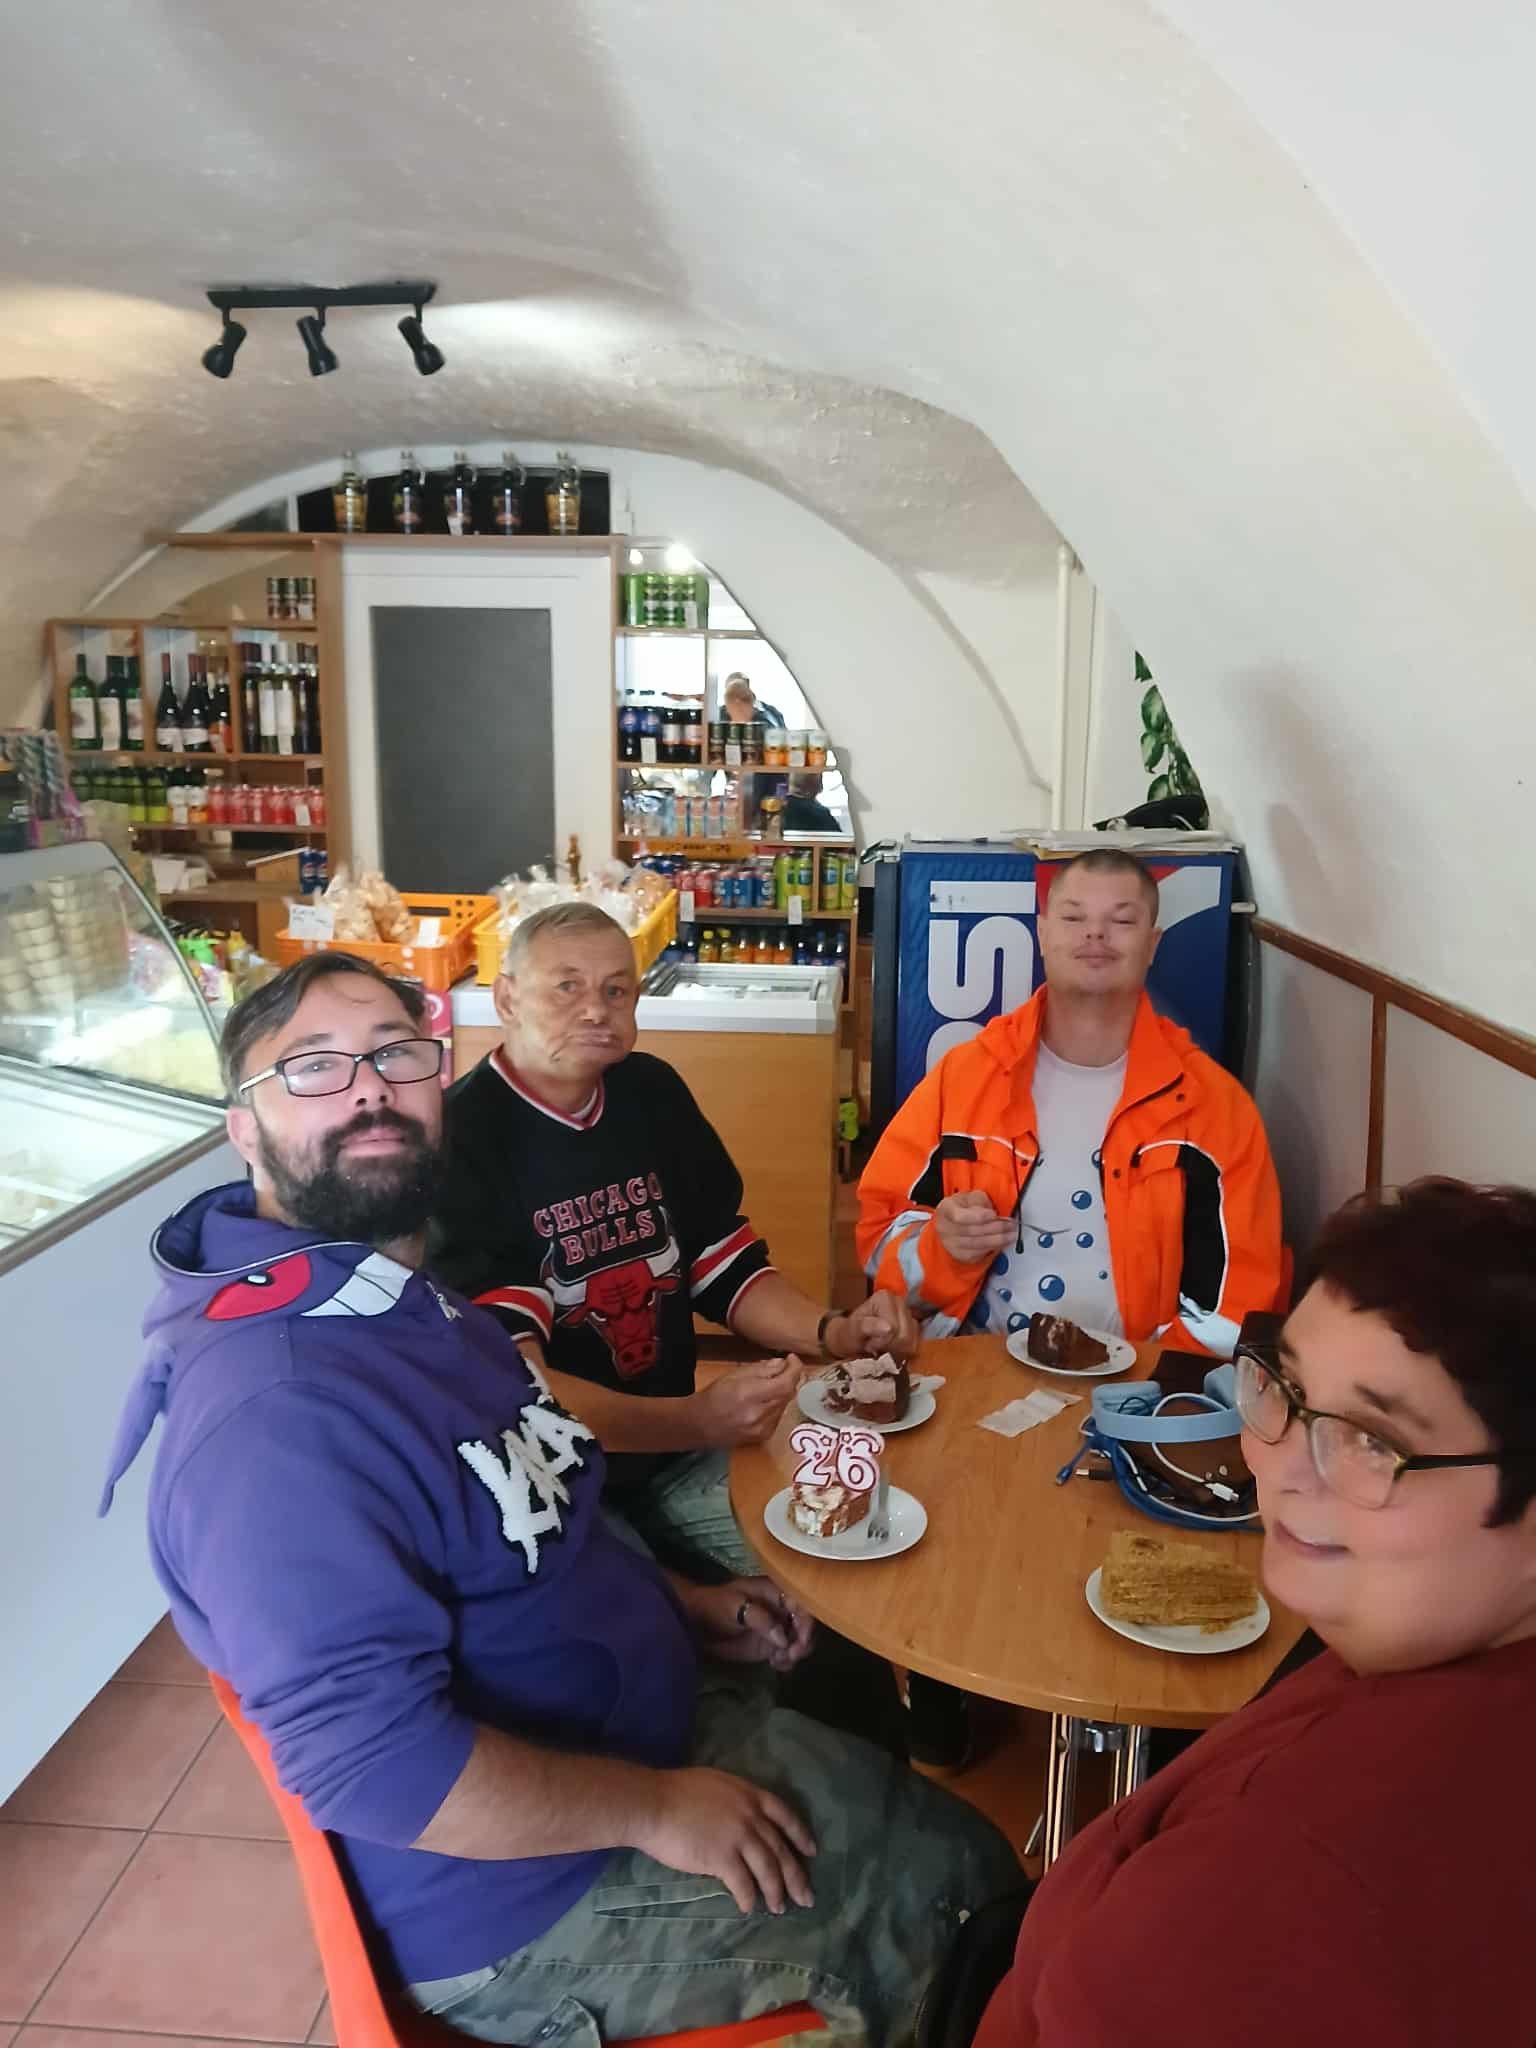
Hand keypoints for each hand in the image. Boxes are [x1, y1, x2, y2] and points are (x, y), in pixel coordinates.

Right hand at [639, 1767, 816, 1914]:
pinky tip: (748, 1909)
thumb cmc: (677, 1792)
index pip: (785, 1816)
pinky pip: (743, 1884)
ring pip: (767, 1870)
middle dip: (796, 1876)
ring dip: (775, 1892)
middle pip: (780, 1849)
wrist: (654, 1803)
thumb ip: (736, 1803)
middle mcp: (750, 1815)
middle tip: (807, 1897)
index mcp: (750, 1794)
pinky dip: (748, 1899)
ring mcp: (738, 1837)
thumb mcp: (717, 1785)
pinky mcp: (723, 1858)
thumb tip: (743, 1822)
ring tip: (779, 1909)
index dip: (800, 1835)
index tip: (811, 1852)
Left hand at [688, 1576, 814, 1672]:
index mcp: (775, 1591)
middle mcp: (781, 1609)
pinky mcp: (770, 1644)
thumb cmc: (715, 1606)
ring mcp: (777, 1627)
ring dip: (795, 1653)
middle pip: (806, 1625)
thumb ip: (760, 1618)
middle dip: (803, 1642)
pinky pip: (788, 1654)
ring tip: (778, 1660)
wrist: (698, 1623)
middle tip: (791, 1655)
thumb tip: (782, 1637)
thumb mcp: (735, 1606)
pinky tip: (774, 1664)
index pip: (802, 1604)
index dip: (807, 1622)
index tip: (801, 1640)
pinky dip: (786, 1661)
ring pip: (800, 1641)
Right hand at [689, 1356, 801, 1447]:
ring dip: (782, 1392)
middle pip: (788, 1394)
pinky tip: (764, 1401)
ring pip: (785, 1405)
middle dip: (789, 1379)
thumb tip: (782, 1363)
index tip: (793, 1359)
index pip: (785, 1383)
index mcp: (749, 1395)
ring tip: (769, 1385)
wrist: (700, 1424)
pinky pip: (778, 1416)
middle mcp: (758, 1414)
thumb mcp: (734, 1374)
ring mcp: (762, 1428)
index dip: (794, 1369)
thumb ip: (761, 1369)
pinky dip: (777, 1405)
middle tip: (784, 1368)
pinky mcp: (763, 1437)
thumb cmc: (715, 1396)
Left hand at [828, 1290, 920, 1361]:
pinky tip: (890, 1350)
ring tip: (881, 1348)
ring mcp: (909, 1314)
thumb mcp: (852, 1331)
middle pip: (905, 1336)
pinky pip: (915, 1347)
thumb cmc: (849, 1334)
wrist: (851, 1340)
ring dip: (895, 1351)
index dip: (881, 1341)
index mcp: (885, 1298)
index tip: (868, 1342)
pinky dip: (902, 1353)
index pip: (893, 1328)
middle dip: (888, 1347)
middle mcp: (901, 1302)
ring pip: (911, 1343)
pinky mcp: (914, 1328)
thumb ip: (866, 1326)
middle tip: (874, 1347)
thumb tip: (888, 1327)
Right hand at [933, 1189, 1017, 1263]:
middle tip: (1011, 1224)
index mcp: (946, 1209)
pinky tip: (1004, 1241)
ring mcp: (951, 1244)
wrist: (952, 1223)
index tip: (994, 1214)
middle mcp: (945, 1228)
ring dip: (999, 1239)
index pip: (960, 1216)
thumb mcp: (970, 1197)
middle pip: (973, 1231)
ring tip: (1012, 1233)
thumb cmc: (963, 1208)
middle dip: (996, 1228)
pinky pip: (980, 1253)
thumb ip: (980, 1202)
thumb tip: (993, 1214)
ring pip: (978, 1244)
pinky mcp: (961, 1255)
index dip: (979, 1216)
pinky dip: (995, 1247)